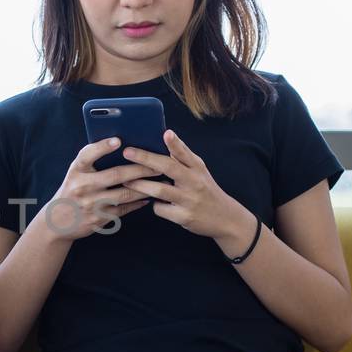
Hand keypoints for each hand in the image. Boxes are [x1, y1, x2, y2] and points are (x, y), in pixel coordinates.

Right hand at [37, 137, 155, 240]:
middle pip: (116, 175)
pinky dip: (138, 202)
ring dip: (144, 187)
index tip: (118, 140)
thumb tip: (122, 145)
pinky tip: (149, 196)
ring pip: (125, 194)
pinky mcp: (99, 218)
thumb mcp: (76, 172)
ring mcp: (92, 204)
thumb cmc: (72, 189)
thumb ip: (92, 160)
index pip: (87, 155)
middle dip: (140, 169)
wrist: (57, 221)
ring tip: (160, 180)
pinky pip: (124, 209)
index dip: (102, 147)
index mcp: (76, 170)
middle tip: (157, 164)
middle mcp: (83, 186)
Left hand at [123, 130, 256, 252]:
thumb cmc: (206, 190)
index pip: (185, 153)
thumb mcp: (199, 171)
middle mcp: (194, 182)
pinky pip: (161, 209)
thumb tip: (166, 136)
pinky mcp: (183, 217)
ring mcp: (189, 200)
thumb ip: (184, 156)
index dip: (175, 143)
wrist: (225, 218)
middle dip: (146, 159)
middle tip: (127, 152)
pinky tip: (150, 202)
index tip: (166, 133)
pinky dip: (153, 204)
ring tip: (126, 181)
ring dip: (140, 185)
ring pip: (160, 190)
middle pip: (169, 168)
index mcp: (197, 168)